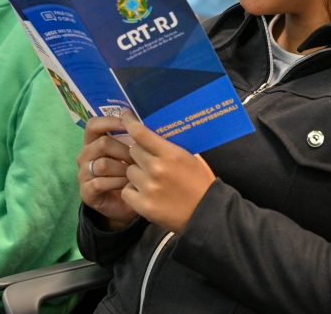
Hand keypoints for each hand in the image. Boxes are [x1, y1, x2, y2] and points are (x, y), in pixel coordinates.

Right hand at [78, 115, 137, 229]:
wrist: (124, 205)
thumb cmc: (129, 174)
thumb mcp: (130, 155)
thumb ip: (132, 140)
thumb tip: (143, 125)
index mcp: (93, 142)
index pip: (93, 125)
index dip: (110, 122)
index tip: (128, 124)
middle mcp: (84, 156)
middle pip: (102, 143)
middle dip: (125, 151)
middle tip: (139, 160)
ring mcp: (83, 174)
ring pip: (103, 164)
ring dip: (123, 169)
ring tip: (135, 174)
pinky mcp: (86, 192)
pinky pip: (100, 183)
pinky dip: (118, 183)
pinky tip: (129, 185)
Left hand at [120, 109, 215, 233]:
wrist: (205, 214)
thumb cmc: (201, 183)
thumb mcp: (192, 158)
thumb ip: (172, 146)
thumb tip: (156, 132)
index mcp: (171, 154)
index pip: (141, 133)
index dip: (130, 122)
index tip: (125, 115)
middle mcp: (157, 169)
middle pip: (133, 151)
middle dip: (139, 153)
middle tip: (148, 159)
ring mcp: (148, 188)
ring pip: (129, 171)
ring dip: (137, 173)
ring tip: (150, 180)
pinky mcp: (142, 205)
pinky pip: (127, 190)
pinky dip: (133, 191)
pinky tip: (146, 193)